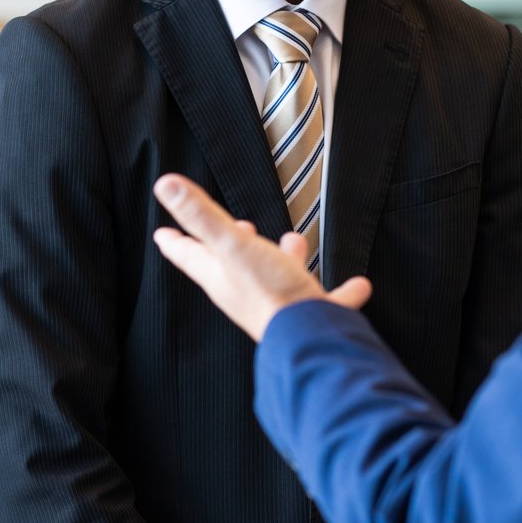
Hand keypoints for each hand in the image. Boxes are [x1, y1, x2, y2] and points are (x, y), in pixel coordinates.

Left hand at [153, 174, 371, 340]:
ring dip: (283, 259)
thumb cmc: (268, 292)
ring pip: (277, 277)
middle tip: (232, 227)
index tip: (163, 234)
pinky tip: (358, 285)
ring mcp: (277, 306)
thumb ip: (201, 214)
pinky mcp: (309, 317)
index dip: (175, 240)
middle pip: (231, 265)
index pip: (189, 254)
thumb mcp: (232, 244)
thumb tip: (166, 184)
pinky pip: (325, 301)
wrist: (309, 338)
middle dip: (230, 243)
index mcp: (221, 275)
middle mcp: (244, 293)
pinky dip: (341, 292)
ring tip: (293, 241)